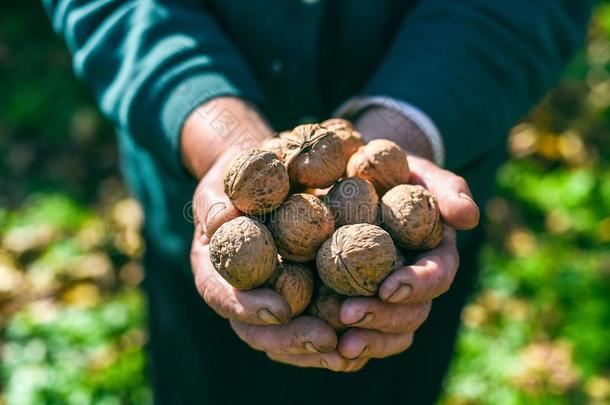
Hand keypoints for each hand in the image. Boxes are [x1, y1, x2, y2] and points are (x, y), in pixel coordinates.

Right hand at [185, 98, 365, 371]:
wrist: (263, 174)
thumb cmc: (238, 175)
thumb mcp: (222, 181)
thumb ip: (217, 201)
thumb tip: (220, 217)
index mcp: (214, 268)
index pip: (220, 294)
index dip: (246, 307)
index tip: (279, 309)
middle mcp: (241, 292)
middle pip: (257, 330)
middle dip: (291, 339)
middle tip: (326, 340)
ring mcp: (269, 299)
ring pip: (286, 339)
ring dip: (317, 350)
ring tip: (350, 351)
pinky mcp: (300, 296)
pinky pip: (313, 325)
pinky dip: (337, 337)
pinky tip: (365, 340)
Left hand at [336, 155, 479, 359]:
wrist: (363, 178)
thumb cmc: (398, 173)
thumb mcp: (423, 174)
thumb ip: (448, 190)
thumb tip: (468, 218)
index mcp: (435, 256)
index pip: (437, 276)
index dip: (417, 285)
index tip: (388, 287)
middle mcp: (414, 284)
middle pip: (411, 314)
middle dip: (383, 318)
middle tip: (349, 314)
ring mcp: (387, 298)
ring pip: (389, 332)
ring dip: (368, 340)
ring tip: (340, 345)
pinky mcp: (360, 302)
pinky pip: (361, 333)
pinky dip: (347, 347)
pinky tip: (326, 349)